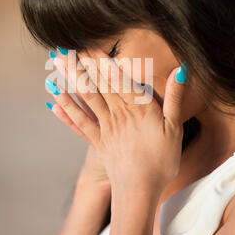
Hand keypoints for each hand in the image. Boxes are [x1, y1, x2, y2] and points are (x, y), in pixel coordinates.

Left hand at [48, 46, 187, 194]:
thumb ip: (174, 99)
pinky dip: (66, 112)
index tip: (89, 42)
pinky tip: (53, 100)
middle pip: (97, 84)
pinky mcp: (97, 142)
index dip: (102, 60)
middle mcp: (116, 114)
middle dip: (81, 63)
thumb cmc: (161, 161)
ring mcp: (104, 128)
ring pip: (85, 99)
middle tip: (65, 45)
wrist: (140, 192)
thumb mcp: (175, 128)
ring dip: (69, 81)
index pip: (117, 78)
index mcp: (136, 109)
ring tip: (55, 64)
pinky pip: (79, 125)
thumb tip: (181, 70)